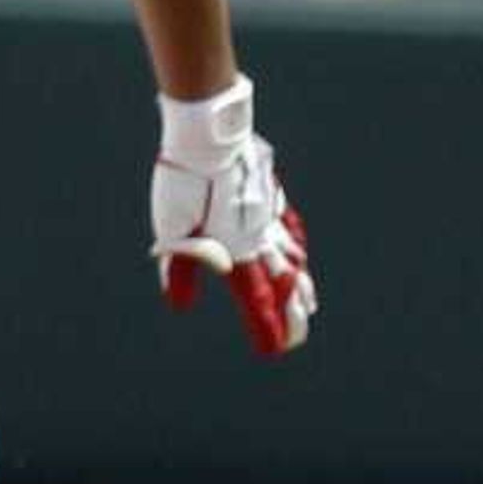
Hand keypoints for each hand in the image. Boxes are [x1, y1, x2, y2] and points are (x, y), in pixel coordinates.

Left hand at [149, 78, 315, 356]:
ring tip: (310, 301)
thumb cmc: (185, 182)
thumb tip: (180, 305)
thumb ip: (182, 269)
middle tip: (297, 336)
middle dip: (292, 315)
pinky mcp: (270, 196)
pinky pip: (289, 227)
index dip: (267, 327)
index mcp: (235, 252)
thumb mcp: (172, 230)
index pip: (256, 301)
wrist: (209, 134)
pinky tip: (299, 250)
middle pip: (284, 286)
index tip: (274, 349)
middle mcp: (259, 239)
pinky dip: (296, 245)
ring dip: (301, 285)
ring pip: (293, 258)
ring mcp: (269, 217)